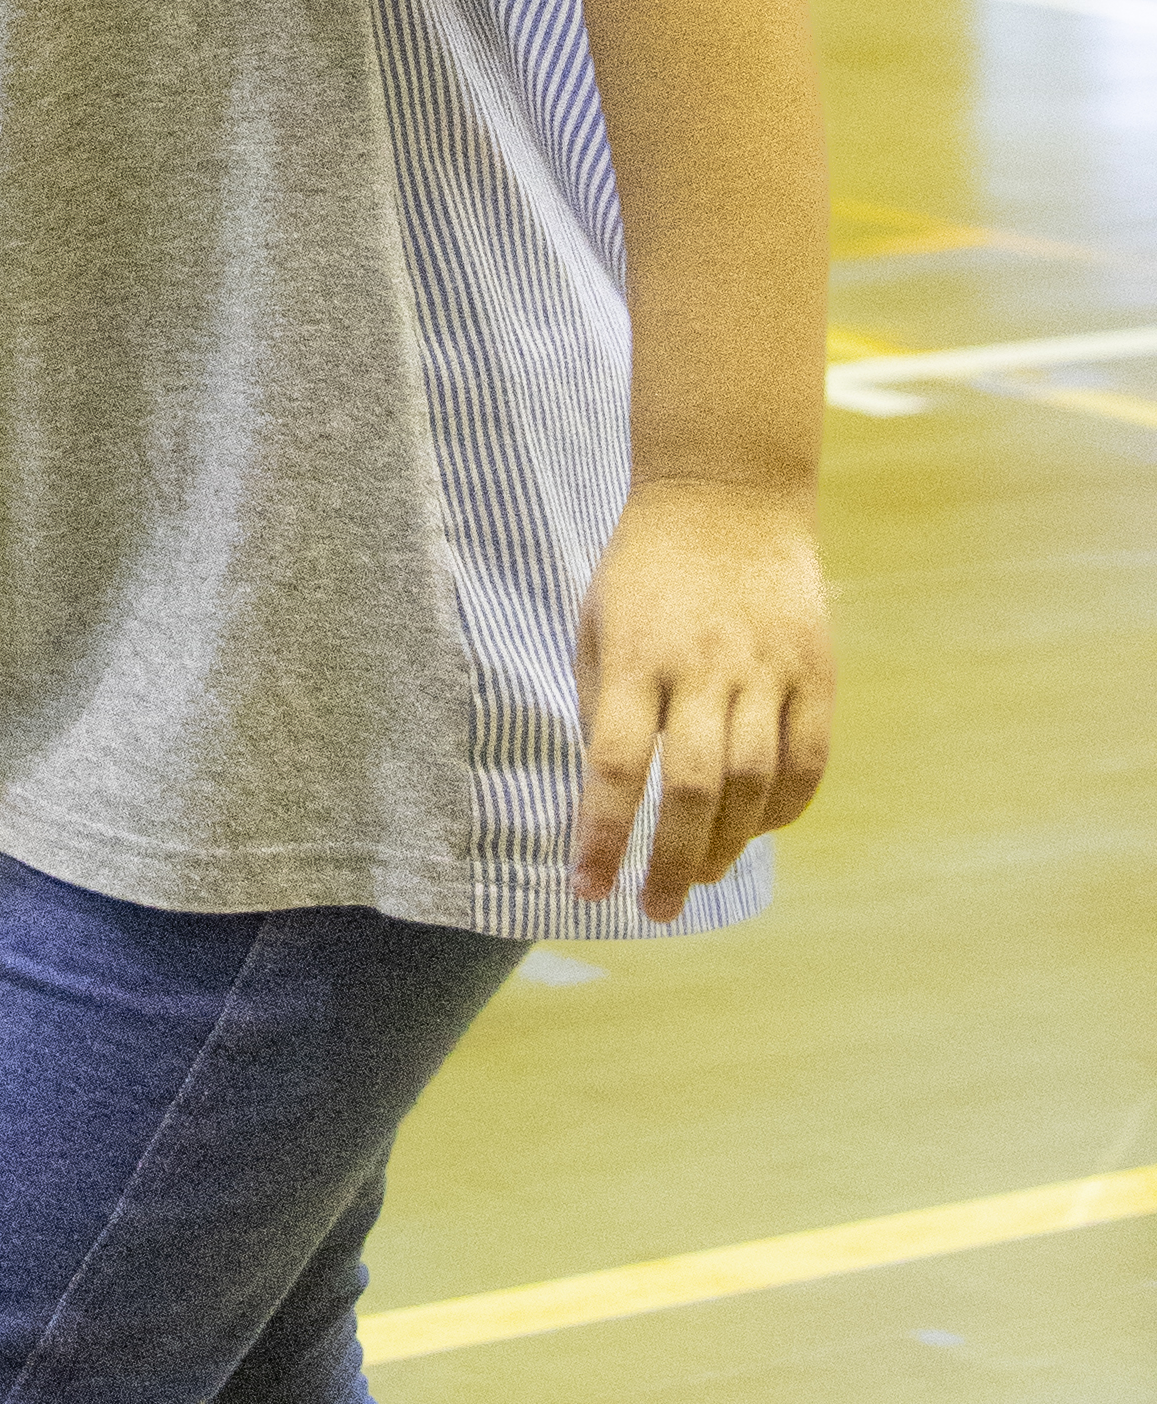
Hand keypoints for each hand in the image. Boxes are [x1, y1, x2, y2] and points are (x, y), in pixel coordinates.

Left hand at [573, 475, 831, 916]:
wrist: (726, 496)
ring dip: (727, 845)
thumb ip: (601, 705)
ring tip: (699, 876)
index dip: (599, 833)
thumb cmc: (644, 569)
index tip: (587, 887)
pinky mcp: (817, 672)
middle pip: (689, 787)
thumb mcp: (596, 622)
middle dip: (670, 861)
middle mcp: (702, 668)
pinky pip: (808, 762)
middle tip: (654, 908)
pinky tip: (756, 830)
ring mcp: (766, 670)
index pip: (611, 763)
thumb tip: (607, 795)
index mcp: (634, 657)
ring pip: (752, 782)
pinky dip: (784, 810)